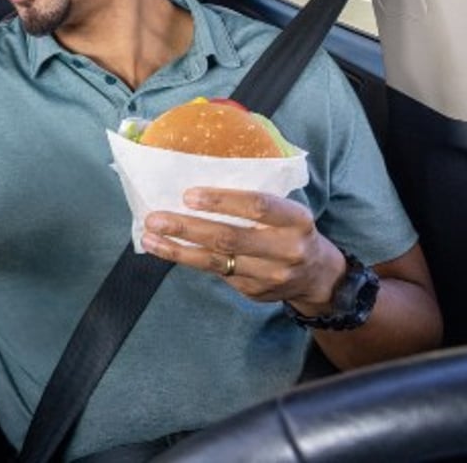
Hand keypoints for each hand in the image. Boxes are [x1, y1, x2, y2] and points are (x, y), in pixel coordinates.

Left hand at [139, 187, 344, 311]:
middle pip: (229, 238)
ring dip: (177, 249)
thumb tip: (201, 176)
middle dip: (187, 227)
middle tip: (155, 218)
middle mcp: (285, 250)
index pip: (258, 206)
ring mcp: (269, 275)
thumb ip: (257, 199)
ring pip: (215, 261)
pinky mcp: (253, 291)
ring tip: (149, 237)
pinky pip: (215, 272)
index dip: (222, 200)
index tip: (188, 195)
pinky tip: (166, 249)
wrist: (317, 276)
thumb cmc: (290, 230)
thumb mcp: (288, 210)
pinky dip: (187, 259)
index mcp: (296, 220)